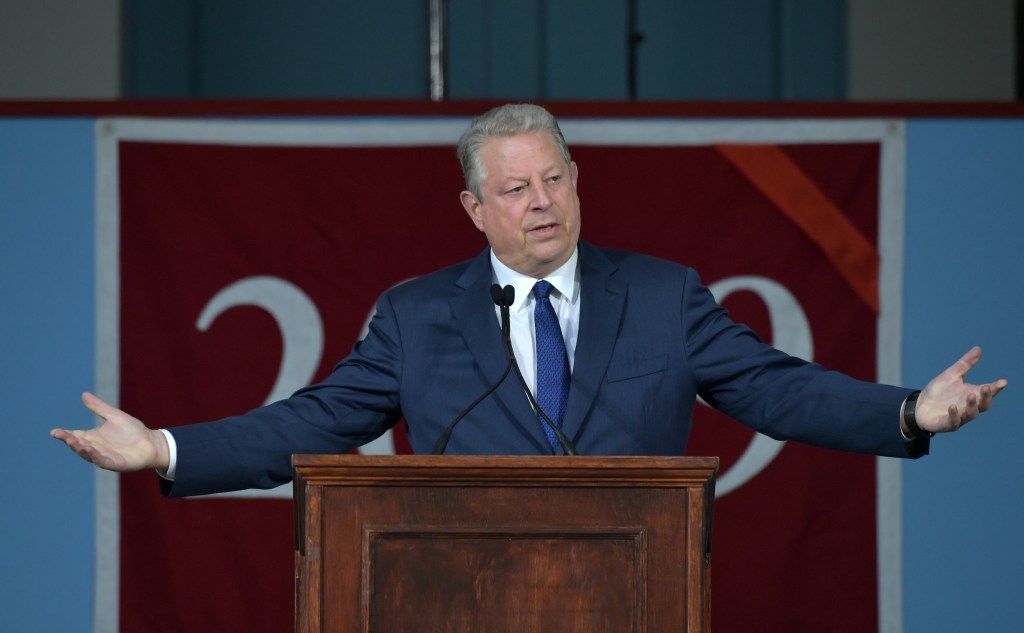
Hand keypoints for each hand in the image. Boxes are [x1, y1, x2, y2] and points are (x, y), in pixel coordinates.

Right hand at [50, 392, 169, 471]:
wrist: (151, 442)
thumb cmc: (132, 430)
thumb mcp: (114, 416)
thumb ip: (99, 407)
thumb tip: (84, 394)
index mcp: (93, 437)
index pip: (75, 435)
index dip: (64, 434)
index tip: (54, 431)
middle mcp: (95, 448)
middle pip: (78, 445)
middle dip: (69, 441)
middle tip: (61, 435)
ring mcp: (104, 456)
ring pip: (88, 454)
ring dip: (80, 448)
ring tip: (72, 441)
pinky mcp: (115, 463)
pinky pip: (103, 461)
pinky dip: (96, 456)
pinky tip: (90, 450)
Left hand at [914, 347, 1007, 434]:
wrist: (919, 405)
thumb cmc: (939, 391)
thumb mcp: (951, 375)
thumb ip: (965, 364)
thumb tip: (978, 348)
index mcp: (972, 394)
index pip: (988, 392)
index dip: (996, 388)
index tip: (1003, 382)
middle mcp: (968, 407)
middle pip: (983, 405)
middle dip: (986, 397)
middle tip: (985, 388)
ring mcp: (959, 417)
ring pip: (971, 414)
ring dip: (972, 406)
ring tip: (971, 395)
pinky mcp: (947, 424)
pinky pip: (953, 422)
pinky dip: (954, 415)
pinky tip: (952, 406)